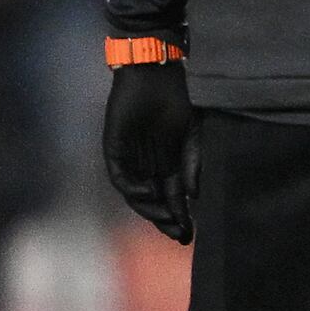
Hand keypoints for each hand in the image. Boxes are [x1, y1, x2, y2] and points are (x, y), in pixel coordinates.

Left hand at [104, 54, 196, 242]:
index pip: (172, 197)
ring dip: (149, 209)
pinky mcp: (115, 149)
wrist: (156, 75)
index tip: (189, 234)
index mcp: (169, 163)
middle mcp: (149, 165)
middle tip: (178, 235)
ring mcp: (131, 158)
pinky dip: (132, 188)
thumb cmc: (179, 101)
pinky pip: (120, 177)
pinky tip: (147, 193)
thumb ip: (194, 165)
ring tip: (166, 218)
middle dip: (165, 219)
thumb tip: (194, 196)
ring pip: (136, 194)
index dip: (180, 216)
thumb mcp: (195, 136)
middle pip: (154, 201)